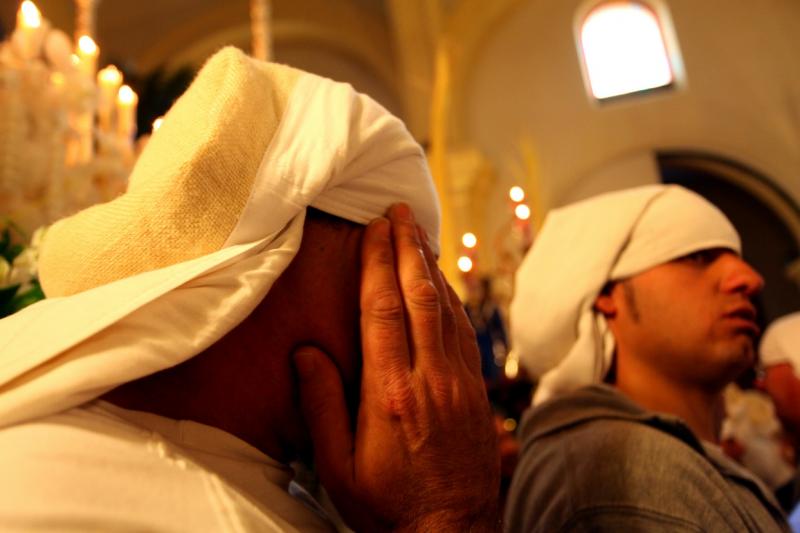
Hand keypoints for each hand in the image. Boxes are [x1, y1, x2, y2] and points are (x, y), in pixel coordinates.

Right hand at [293, 203, 499, 531]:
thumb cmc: (386, 506)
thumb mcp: (336, 466)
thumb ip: (321, 405)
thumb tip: (307, 352)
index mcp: (390, 393)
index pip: (384, 310)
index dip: (380, 263)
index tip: (376, 227)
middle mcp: (431, 379)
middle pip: (421, 297)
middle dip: (409, 248)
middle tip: (401, 212)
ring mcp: (460, 384)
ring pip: (449, 310)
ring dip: (433, 268)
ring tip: (419, 236)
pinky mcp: (476, 394)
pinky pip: (466, 334)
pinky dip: (454, 302)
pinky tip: (444, 287)